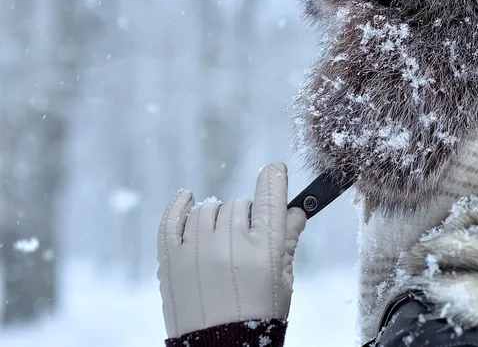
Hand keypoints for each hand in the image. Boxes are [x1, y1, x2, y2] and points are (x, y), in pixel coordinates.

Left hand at [157, 162, 306, 337]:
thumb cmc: (258, 318)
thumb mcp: (283, 282)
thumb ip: (288, 242)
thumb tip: (295, 212)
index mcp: (264, 250)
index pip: (270, 198)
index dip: (274, 178)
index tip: (275, 170)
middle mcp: (228, 243)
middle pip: (240, 205)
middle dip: (247, 217)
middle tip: (248, 239)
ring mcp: (195, 249)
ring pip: (209, 208)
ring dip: (219, 216)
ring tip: (222, 238)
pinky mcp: (170, 258)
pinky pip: (172, 217)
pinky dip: (181, 204)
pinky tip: (188, 198)